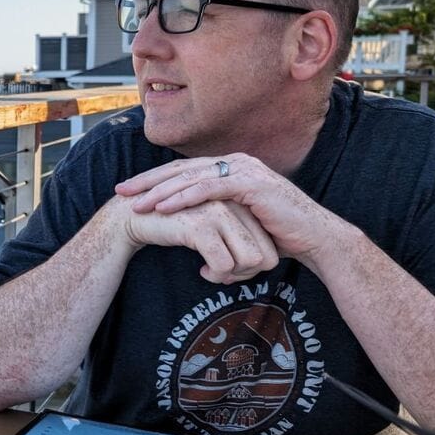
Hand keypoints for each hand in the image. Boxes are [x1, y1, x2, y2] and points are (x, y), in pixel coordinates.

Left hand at [114, 154, 339, 262]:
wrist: (314, 240)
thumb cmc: (278, 239)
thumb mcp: (240, 235)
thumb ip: (219, 242)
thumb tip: (203, 271)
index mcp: (229, 170)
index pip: (184, 172)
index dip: (153, 181)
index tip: (128, 192)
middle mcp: (235, 163)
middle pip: (180, 169)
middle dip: (147, 181)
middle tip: (120, 191)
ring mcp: (244, 170)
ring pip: (191, 177)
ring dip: (160, 190)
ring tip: (135, 203)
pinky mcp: (251, 183)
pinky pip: (209, 188)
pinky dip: (184, 197)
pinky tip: (163, 207)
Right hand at [114, 195, 278, 283]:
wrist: (132, 216)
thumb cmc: (173, 224)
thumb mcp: (213, 227)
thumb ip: (236, 236)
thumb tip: (260, 264)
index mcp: (239, 202)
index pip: (269, 246)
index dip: (254, 267)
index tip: (231, 269)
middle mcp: (234, 204)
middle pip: (265, 256)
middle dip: (246, 275)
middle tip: (223, 275)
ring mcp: (219, 213)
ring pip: (250, 260)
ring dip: (231, 276)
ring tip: (212, 272)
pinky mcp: (201, 226)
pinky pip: (224, 264)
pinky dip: (217, 275)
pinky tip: (203, 271)